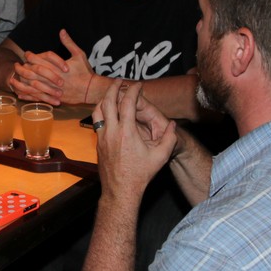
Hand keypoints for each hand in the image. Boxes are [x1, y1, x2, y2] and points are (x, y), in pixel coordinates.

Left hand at [7, 29, 97, 104]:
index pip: (40, 60)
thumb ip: (69, 43)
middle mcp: (53, 78)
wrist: (91, 90)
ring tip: (13, 79)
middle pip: (33, 73)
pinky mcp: (53, 98)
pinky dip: (27, 95)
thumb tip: (62, 31)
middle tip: (16, 65)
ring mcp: (53, 89)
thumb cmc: (85, 72)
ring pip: (33, 86)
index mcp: (58, 67)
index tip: (26, 54)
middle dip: (23, 69)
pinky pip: (37, 97)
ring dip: (22, 82)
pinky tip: (20, 93)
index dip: (31, 56)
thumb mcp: (79, 55)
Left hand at [94, 80, 175, 204]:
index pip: (128, 103)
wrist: (121, 190)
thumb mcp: (160, 156)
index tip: (138, 84)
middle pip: (107, 101)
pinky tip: (107, 112)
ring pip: (97, 110)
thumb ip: (170, 139)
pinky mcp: (98, 144)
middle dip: (113, 87)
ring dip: (104, 98)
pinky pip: (96, 122)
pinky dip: (101, 111)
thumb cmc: (141, 174)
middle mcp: (111, 132)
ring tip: (111, 93)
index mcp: (127, 132)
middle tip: (119, 80)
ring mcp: (102, 137)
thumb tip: (173, 125)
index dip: (133, 90)